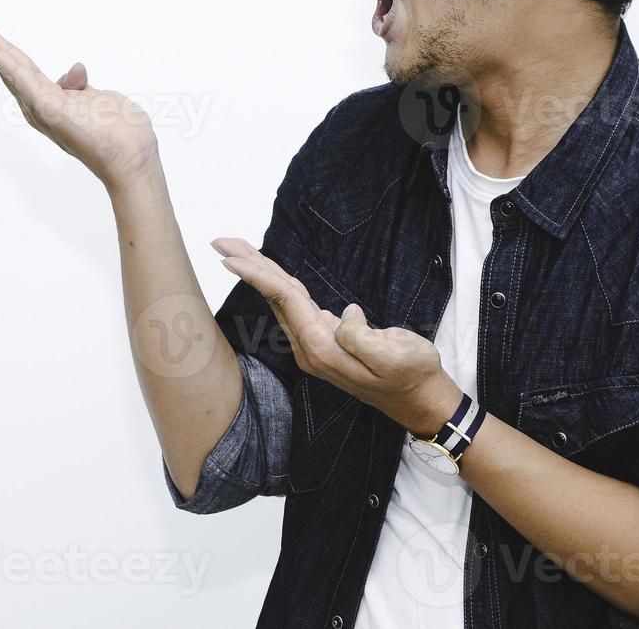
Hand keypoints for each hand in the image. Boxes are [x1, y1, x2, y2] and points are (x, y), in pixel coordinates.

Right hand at [0, 0, 160, 190]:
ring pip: (5, 61)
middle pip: (3, 58)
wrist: (132, 158)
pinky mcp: (47, 107)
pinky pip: (18, 75)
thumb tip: (75, 70)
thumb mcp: (99, 99)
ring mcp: (39, 105)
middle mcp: (35, 102)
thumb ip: (79, 87)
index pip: (16, 62)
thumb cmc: (119, 135)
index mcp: (46, 98)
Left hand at [211, 237, 462, 436]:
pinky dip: (278, 284)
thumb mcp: (394, 356)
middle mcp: (310, 346)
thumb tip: (342, 314)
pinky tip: (270, 274)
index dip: (257, 275)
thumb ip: (362, 338)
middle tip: (220, 240)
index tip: (230, 256)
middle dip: (247, 267)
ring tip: (236, 249)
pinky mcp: (325, 340)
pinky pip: (295, 305)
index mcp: (322, 346)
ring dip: (259, 273)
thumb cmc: (411, 374)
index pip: (284, 300)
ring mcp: (315, 344)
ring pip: (281, 299)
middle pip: (273, 296)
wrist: (418, 398)